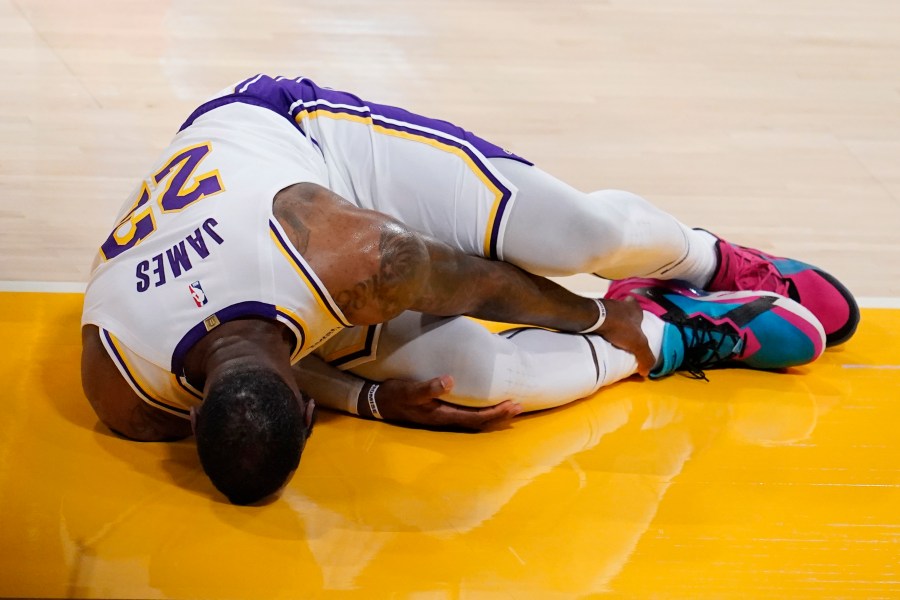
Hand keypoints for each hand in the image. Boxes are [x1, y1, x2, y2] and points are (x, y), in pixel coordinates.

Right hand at [371, 375, 522, 430]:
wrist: (378, 402)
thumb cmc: (395, 395)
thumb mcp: (409, 390)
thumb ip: (428, 387)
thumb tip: (450, 381)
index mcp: (442, 415)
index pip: (476, 418)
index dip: (495, 413)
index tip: (512, 405)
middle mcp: (446, 419)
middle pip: (479, 421)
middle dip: (500, 415)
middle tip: (519, 405)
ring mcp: (443, 415)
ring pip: (474, 418)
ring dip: (493, 413)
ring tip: (509, 405)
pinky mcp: (440, 409)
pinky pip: (467, 412)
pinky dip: (481, 408)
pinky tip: (486, 400)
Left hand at [595, 298, 654, 376]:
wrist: (595, 318)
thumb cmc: (621, 327)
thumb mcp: (638, 344)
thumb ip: (645, 357)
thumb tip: (645, 371)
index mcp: (635, 308)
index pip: (638, 308)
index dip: (637, 317)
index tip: (635, 327)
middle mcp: (621, 303)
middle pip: (624, 311)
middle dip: (624, 321)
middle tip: (622, 334)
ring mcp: (606, 305)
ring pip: (610, 314)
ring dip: (610, 323)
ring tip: (609, 337)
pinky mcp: (593, 310)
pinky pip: (598, 318)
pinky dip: (598, 326)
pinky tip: (598, 335)